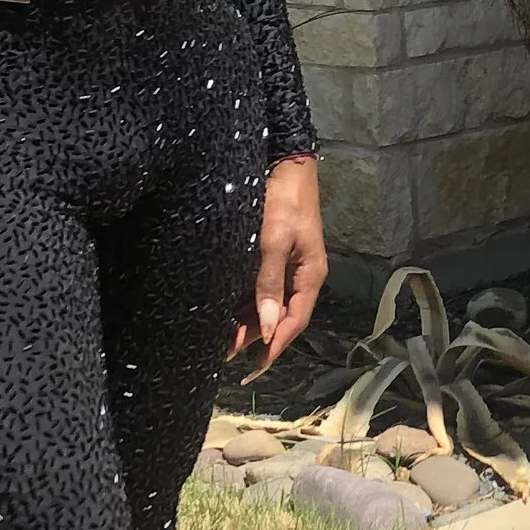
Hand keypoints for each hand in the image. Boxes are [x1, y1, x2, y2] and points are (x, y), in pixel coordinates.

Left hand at [239, 153, 325, 366]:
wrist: (285, 162)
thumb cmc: (283, 200)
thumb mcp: (274, 241)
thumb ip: (268, 283)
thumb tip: (265, 326)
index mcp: (309, 275)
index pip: (293, 321)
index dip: (274, 346)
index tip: (254, 367)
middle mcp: (300, 275)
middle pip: (279, 316)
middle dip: (255, 337)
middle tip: (225, 354)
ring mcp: (287, 266)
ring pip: (267, 303)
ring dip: (247, 321)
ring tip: (221, 338)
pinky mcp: (273, 255)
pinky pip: (260, 287)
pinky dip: (244, 301)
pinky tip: (225, 311)